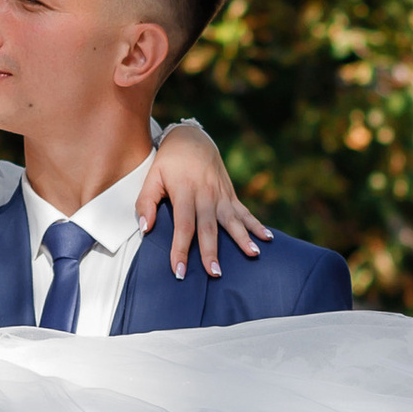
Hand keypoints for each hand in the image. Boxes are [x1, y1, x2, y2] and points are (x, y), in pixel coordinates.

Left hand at [137, 118, 271, 278]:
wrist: (192, 138)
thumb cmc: (168, 162)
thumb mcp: (151, 177)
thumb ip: (145, 203)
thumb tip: (145, 229)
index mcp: (184, 192)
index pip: (183, 225)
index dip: (180, 249)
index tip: (179, 270)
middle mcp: (206, 194)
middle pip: (209, 227)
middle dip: (212, 251)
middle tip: (215, 273)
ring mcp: (221, 194)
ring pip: (232, 220)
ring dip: (243, 238)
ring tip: (252, 255)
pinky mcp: (230, 194)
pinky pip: (244, 211)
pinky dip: (256, 225)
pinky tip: (267, 238)